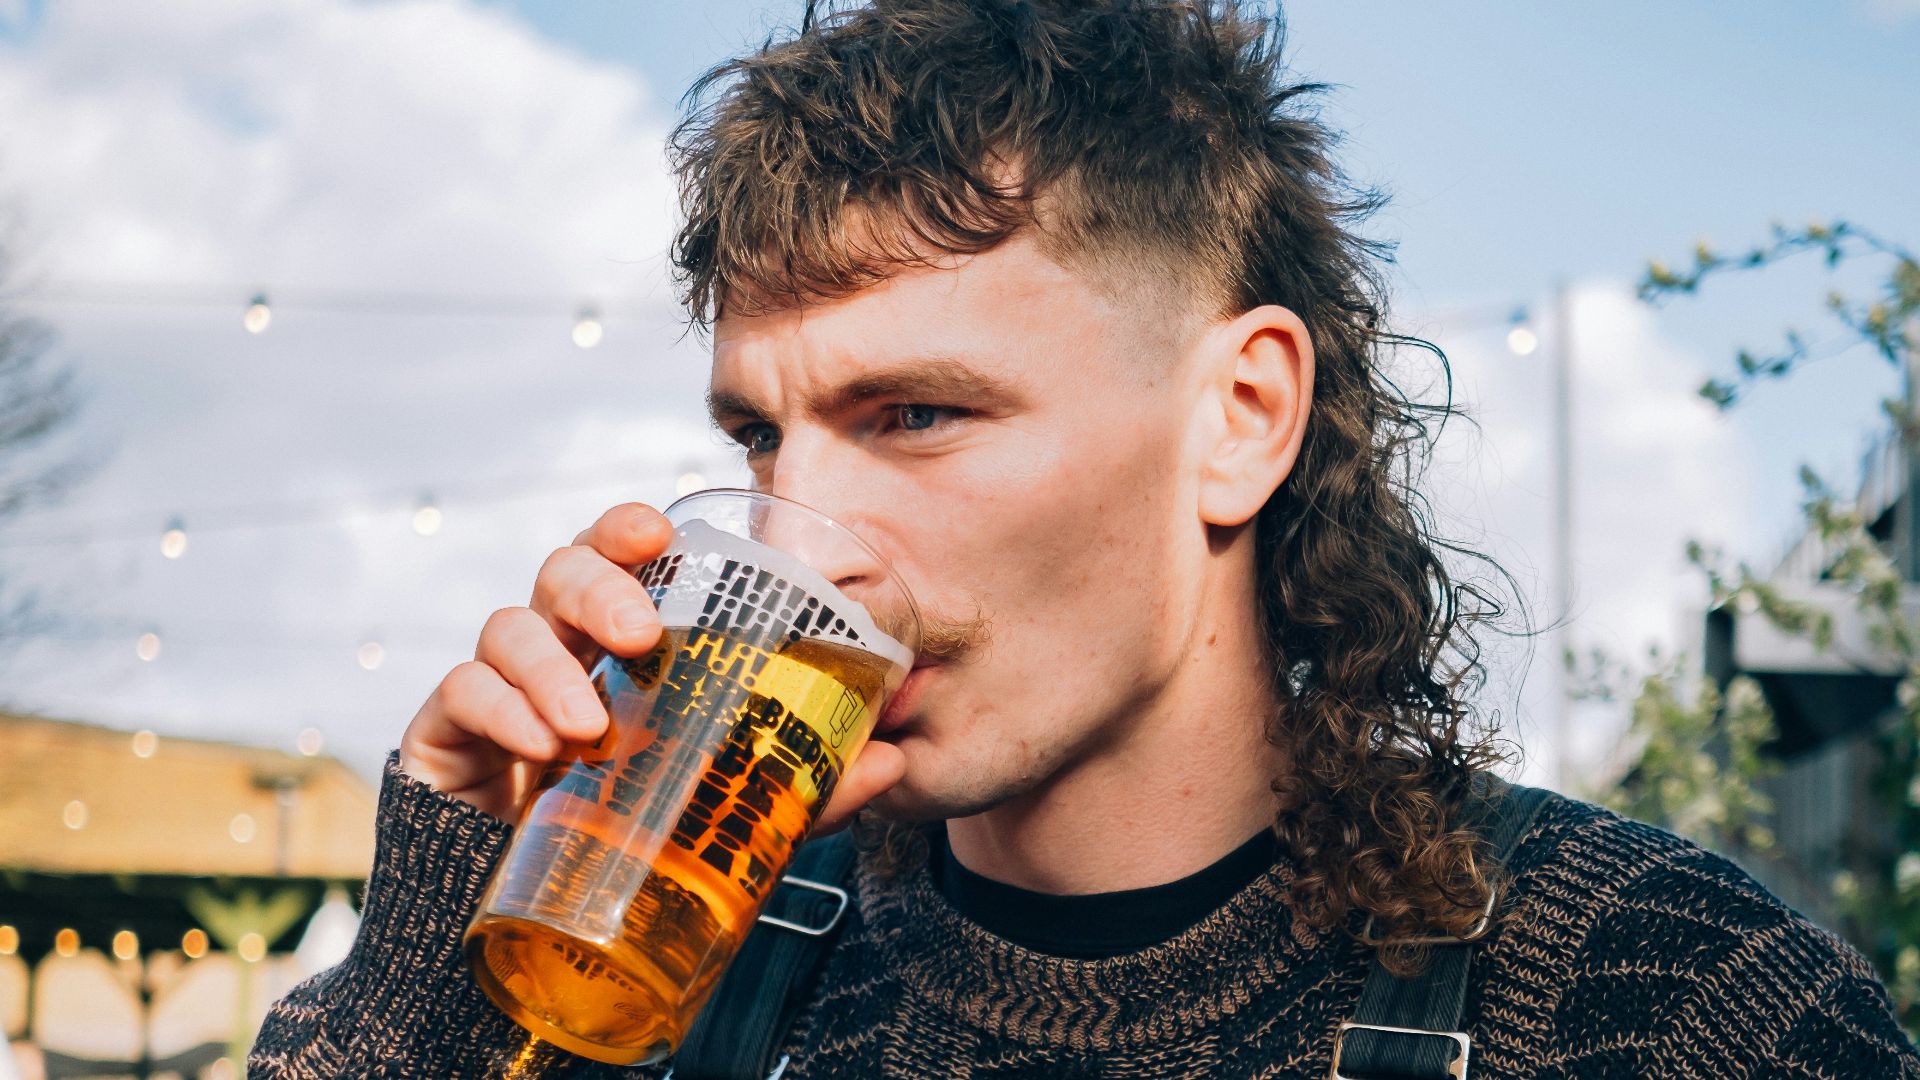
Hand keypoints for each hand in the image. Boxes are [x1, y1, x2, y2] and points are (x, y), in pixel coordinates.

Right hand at [398, 502, 906, 828]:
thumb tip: (896, 760)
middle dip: (597, 587)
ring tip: (588, 726)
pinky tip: (541, 747)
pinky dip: (500, 710)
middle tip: (640, 635)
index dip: (626, 529)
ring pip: (505, 627)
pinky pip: (460, 695)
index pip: (616, 561)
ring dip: (550, 664)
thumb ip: (808, 788)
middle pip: (558, 572)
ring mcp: (495, 693)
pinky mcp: (443, 741)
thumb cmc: (638, 850)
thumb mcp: (736, 815)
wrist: (534, 943)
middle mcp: (556, 654)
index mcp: (618, 650)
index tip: (657, 530)